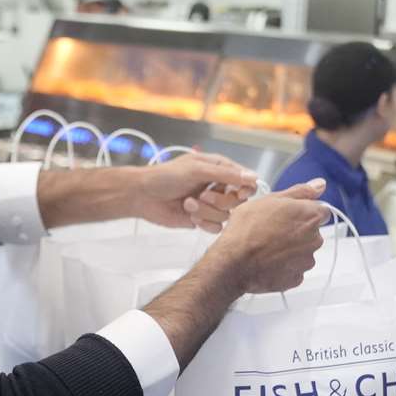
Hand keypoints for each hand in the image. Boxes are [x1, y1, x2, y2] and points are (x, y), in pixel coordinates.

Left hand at [134, 152, 256, 232]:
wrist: (143, 196)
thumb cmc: (165, 177)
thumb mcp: (197, 170)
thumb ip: (226, 174)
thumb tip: (253, 177)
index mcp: (218, 168)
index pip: (245, 179)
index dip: (245, 188)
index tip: (239, 193)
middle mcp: (217, 186)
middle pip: (238, 200)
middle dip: (220, 200)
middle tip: (202, 195)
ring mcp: (210, 204)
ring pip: (226, 215)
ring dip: (207, 211)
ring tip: (188, 204)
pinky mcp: (202, 219)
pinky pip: (216, 227)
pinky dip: (204, 223)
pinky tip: (190, 217)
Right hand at [204, 179, 328, 296]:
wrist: (233, 262)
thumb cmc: (248, 229)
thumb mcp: (270, 200)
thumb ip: (300, 192)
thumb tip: (320, 184)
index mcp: (310, 216)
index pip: (322, 212)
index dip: (305, 212)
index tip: (290, 216)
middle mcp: (314, 239)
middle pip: (313, 233)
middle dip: (298, 232)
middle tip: (273, 231)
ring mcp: (306, 261)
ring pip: (303, 252)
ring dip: (291, 250)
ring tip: (268, 247)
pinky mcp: (296, 278)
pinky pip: (294, 269)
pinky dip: (285, 266)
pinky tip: (268, 261)